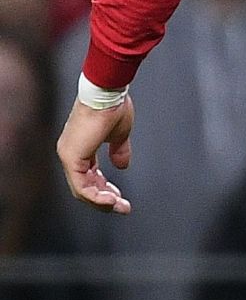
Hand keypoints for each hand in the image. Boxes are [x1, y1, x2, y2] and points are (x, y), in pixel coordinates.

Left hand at [56, 96, 134, 214]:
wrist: (106, 92)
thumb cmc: (112, 106)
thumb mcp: (119, 134)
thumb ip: (119, 151)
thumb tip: (123, 165)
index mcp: (80, 147)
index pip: (89, 176)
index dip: (105, 189)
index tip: (121, 197)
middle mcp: (69, 153)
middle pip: (84, 186)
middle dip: (105, 199)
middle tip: (122, 207)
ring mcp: (68, 155)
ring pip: (81, 189)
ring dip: (101, 201)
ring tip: (119, 206)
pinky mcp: (71, 157)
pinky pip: (81, 186)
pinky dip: (96, 196)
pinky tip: (111, 200)